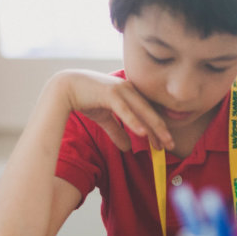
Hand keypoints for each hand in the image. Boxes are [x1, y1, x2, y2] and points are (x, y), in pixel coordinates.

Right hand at [57, 70, 173, 150]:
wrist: (65, 87)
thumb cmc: (84, 99)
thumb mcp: (104, 118)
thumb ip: (116, 131)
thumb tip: (127, 148)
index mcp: (129, 93)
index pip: (148, 113)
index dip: (157, 129)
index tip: (164, 145)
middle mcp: (129, 89)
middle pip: (150, 113)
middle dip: (161, 131)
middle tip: (171, 146)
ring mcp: (120, 89)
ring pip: (142, 112)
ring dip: (153, 128)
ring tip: (162, 143)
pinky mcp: (110, 93)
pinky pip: (125, 110)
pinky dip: (134, 122)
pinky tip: (143, 133)